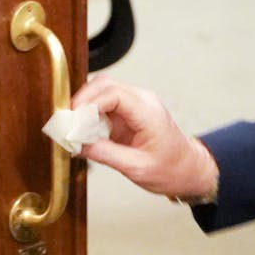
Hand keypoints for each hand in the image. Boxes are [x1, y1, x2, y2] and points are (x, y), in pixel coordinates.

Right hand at [72, 75, 218, 199]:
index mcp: (149, 112)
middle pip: (105, 84)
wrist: (188, 170)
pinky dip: (90, 111)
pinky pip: (105, 101)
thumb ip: (104, 153)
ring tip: (72, 127)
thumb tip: (75, 144)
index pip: (113, 94)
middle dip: (81, 101)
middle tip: (66, 124)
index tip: (71, 121)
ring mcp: (137, 103)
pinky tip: (83, 128)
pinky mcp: (130, 110)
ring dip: (84, 105)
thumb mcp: (136, 168)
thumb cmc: (170, 170)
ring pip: (103, 89)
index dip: (87, 104)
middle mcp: (143, 101)